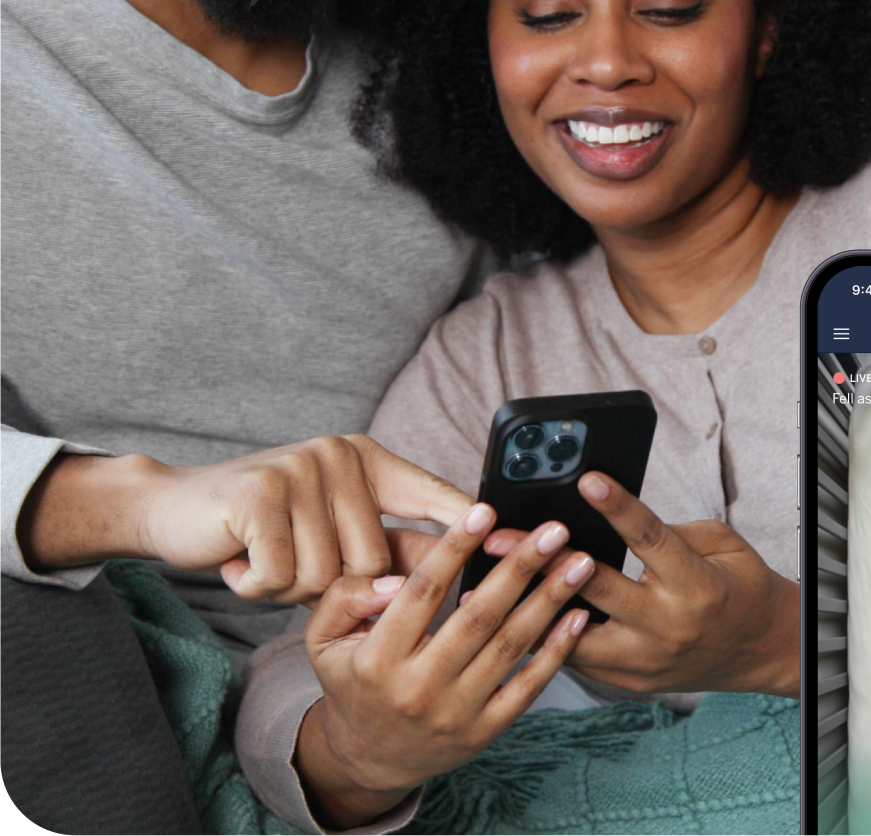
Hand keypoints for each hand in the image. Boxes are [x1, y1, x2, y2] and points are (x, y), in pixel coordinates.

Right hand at [138, 435, 476, 604]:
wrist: (176, 509)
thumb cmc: (265, 528)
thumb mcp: (328, 533)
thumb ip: (379, 548)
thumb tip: (425, 579)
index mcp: (367, 462)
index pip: (434, 493)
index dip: (476, 525)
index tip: (522, 541)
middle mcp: (340, 455)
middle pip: (374, 560)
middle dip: (333, 586)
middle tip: (293, 565)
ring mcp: (300, 468)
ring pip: (328, 574)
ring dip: (292, 586)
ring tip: (268, 558)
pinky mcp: (259, 491)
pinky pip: (283, 576)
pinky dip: (258, 584)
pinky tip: (242, 560)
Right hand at [305, 505, 595, 794]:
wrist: (369, 758)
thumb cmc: (354, 681)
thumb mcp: (324, 640)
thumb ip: (345, 597)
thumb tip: (392, 578)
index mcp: (379, 658)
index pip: (422, 592)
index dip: (455, 548)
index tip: (486, 511)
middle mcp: (420, 688)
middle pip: (479, 615)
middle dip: (521, 566)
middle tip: (554, 529)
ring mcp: (456, 713)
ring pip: (510, 646)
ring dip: (549, 600)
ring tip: (578, 561)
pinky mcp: (484, 731)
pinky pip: (527, 687)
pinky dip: (556, 650)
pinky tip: (577, 615)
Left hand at [485, 473, 797, 696]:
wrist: (761, 649)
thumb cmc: (739, 584)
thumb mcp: (721, 542)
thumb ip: (670, 528)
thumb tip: (612, 514)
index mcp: (695, 585)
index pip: (649, 538)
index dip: (617, 506)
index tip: (586, 478)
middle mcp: (667, 627)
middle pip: (596, 589)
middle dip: (544, 560)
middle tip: (501, 536)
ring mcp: (646, 661)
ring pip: (573, 636)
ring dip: (532, 604)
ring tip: (490, 580)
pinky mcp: (630, 681)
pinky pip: (577, 658)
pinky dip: (548, 632)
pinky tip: (516, 610)